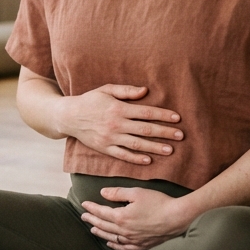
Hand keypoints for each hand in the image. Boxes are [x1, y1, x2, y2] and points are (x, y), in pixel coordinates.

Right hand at [58, 85, 182, 165]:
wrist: (68, 116)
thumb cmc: (90, 100)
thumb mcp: (106, 89)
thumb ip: (126, 91)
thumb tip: (145, 91)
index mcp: (118, 108)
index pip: (146, 112)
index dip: (163, 115)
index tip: (177, 118)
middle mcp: (116, 124)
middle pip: (145, 129)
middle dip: (164, 132)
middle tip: (180, 135)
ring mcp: (110, 138)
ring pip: (137, 144)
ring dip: (154, 147)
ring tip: (170, 150)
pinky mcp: (104, 148)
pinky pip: (123, 155)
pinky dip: (136, 158)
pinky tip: (148, 160)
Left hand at [80, 187, 193, 249]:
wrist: (177, 218)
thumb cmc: (159, 203)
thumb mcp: (137, 192)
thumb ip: (118, 193)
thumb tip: (103, 193)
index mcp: (121, 217)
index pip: (101, 212)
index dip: (91, 208)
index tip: (84, 204)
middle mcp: (124, 231)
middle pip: (104, 226)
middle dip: (92, 220)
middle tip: (83, 216)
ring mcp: (133, 240)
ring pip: (111, 238)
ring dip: (100, 233)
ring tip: (92, 229)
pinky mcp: (142, 245)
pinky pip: (124, 247)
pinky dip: (115, 245)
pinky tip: (110, 243)